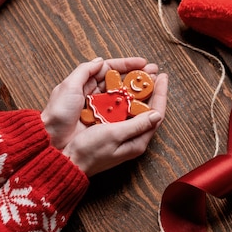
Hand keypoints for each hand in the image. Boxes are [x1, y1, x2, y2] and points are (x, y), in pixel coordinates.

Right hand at [41, 57, 167, 176]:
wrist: (68, 161)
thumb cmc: (89, 151)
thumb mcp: (114, 135)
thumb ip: (137, 125)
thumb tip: (157, 114)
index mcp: (137, 141)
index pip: (156, 114)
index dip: (161, 93)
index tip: (163, 76)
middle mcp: (132, 137)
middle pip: (148, 109)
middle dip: (151, 89)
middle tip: (152, 71)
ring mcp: (122, 133)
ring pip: (135, 108)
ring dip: (138, 91)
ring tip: (140, 75)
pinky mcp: (111, 130)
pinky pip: (122, 110)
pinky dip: (124, 97)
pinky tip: (122, 86)